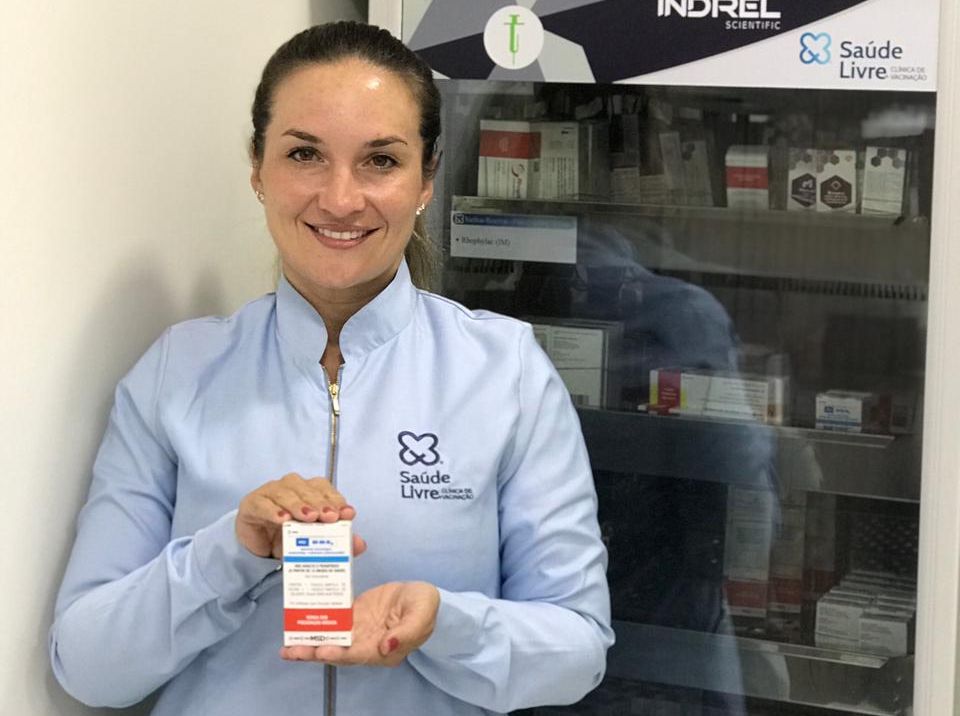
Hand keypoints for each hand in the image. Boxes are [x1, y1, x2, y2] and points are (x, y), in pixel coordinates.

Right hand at [236, 473, 362, 558]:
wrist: (257, 546)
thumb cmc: (288, 538)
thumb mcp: (314, 542)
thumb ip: (338, 541)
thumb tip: (360, 544)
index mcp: (310, 491)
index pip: (325, 489)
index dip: (336, 500)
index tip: (347, 514)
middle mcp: (292, 487)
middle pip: (307, 489)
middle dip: (321, 503)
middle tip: (329, 517)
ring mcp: (271, 493)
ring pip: (286, 492)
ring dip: (299, 504)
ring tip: (308, 517)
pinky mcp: (253, 503)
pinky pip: (263, 503)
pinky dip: (273, 510)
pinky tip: (282, 519)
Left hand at [280, 581, 439, 666]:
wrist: (419, 593)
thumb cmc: (424, 604)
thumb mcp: (422, 613)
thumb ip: (407, 631)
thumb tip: (386, 646)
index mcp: (386, 649)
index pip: (360, 654)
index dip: (341, 654)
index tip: (323, 651)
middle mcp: (368, 645)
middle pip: (339, 652)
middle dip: (314, 652)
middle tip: (291, 651)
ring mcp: (358, 631)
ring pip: (331, 640)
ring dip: (309, 644)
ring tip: (287, 647)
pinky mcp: (352, 617)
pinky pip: (332, 621)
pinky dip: (315, 625)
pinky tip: (298, 625)